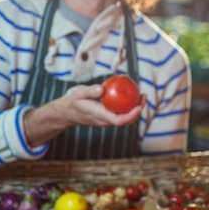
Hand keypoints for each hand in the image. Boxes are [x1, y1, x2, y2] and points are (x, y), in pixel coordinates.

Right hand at [23, 84, 145, 146]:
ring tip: (141, 94)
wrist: (65, 112)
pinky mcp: (105, 116)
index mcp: (99, 115)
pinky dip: (126, 105)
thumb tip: (103, 89)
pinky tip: (130, 94)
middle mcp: (104, 120)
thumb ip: (90, 91)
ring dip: (134, 107)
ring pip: (124, 117)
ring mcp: (105, 119)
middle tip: (143, 96)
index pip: (119, 120)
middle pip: (125, 120)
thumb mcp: (78, 93)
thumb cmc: (71, 101)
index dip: (131, 115)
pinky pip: (119, 112)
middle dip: (138, 110)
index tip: (139, 106)